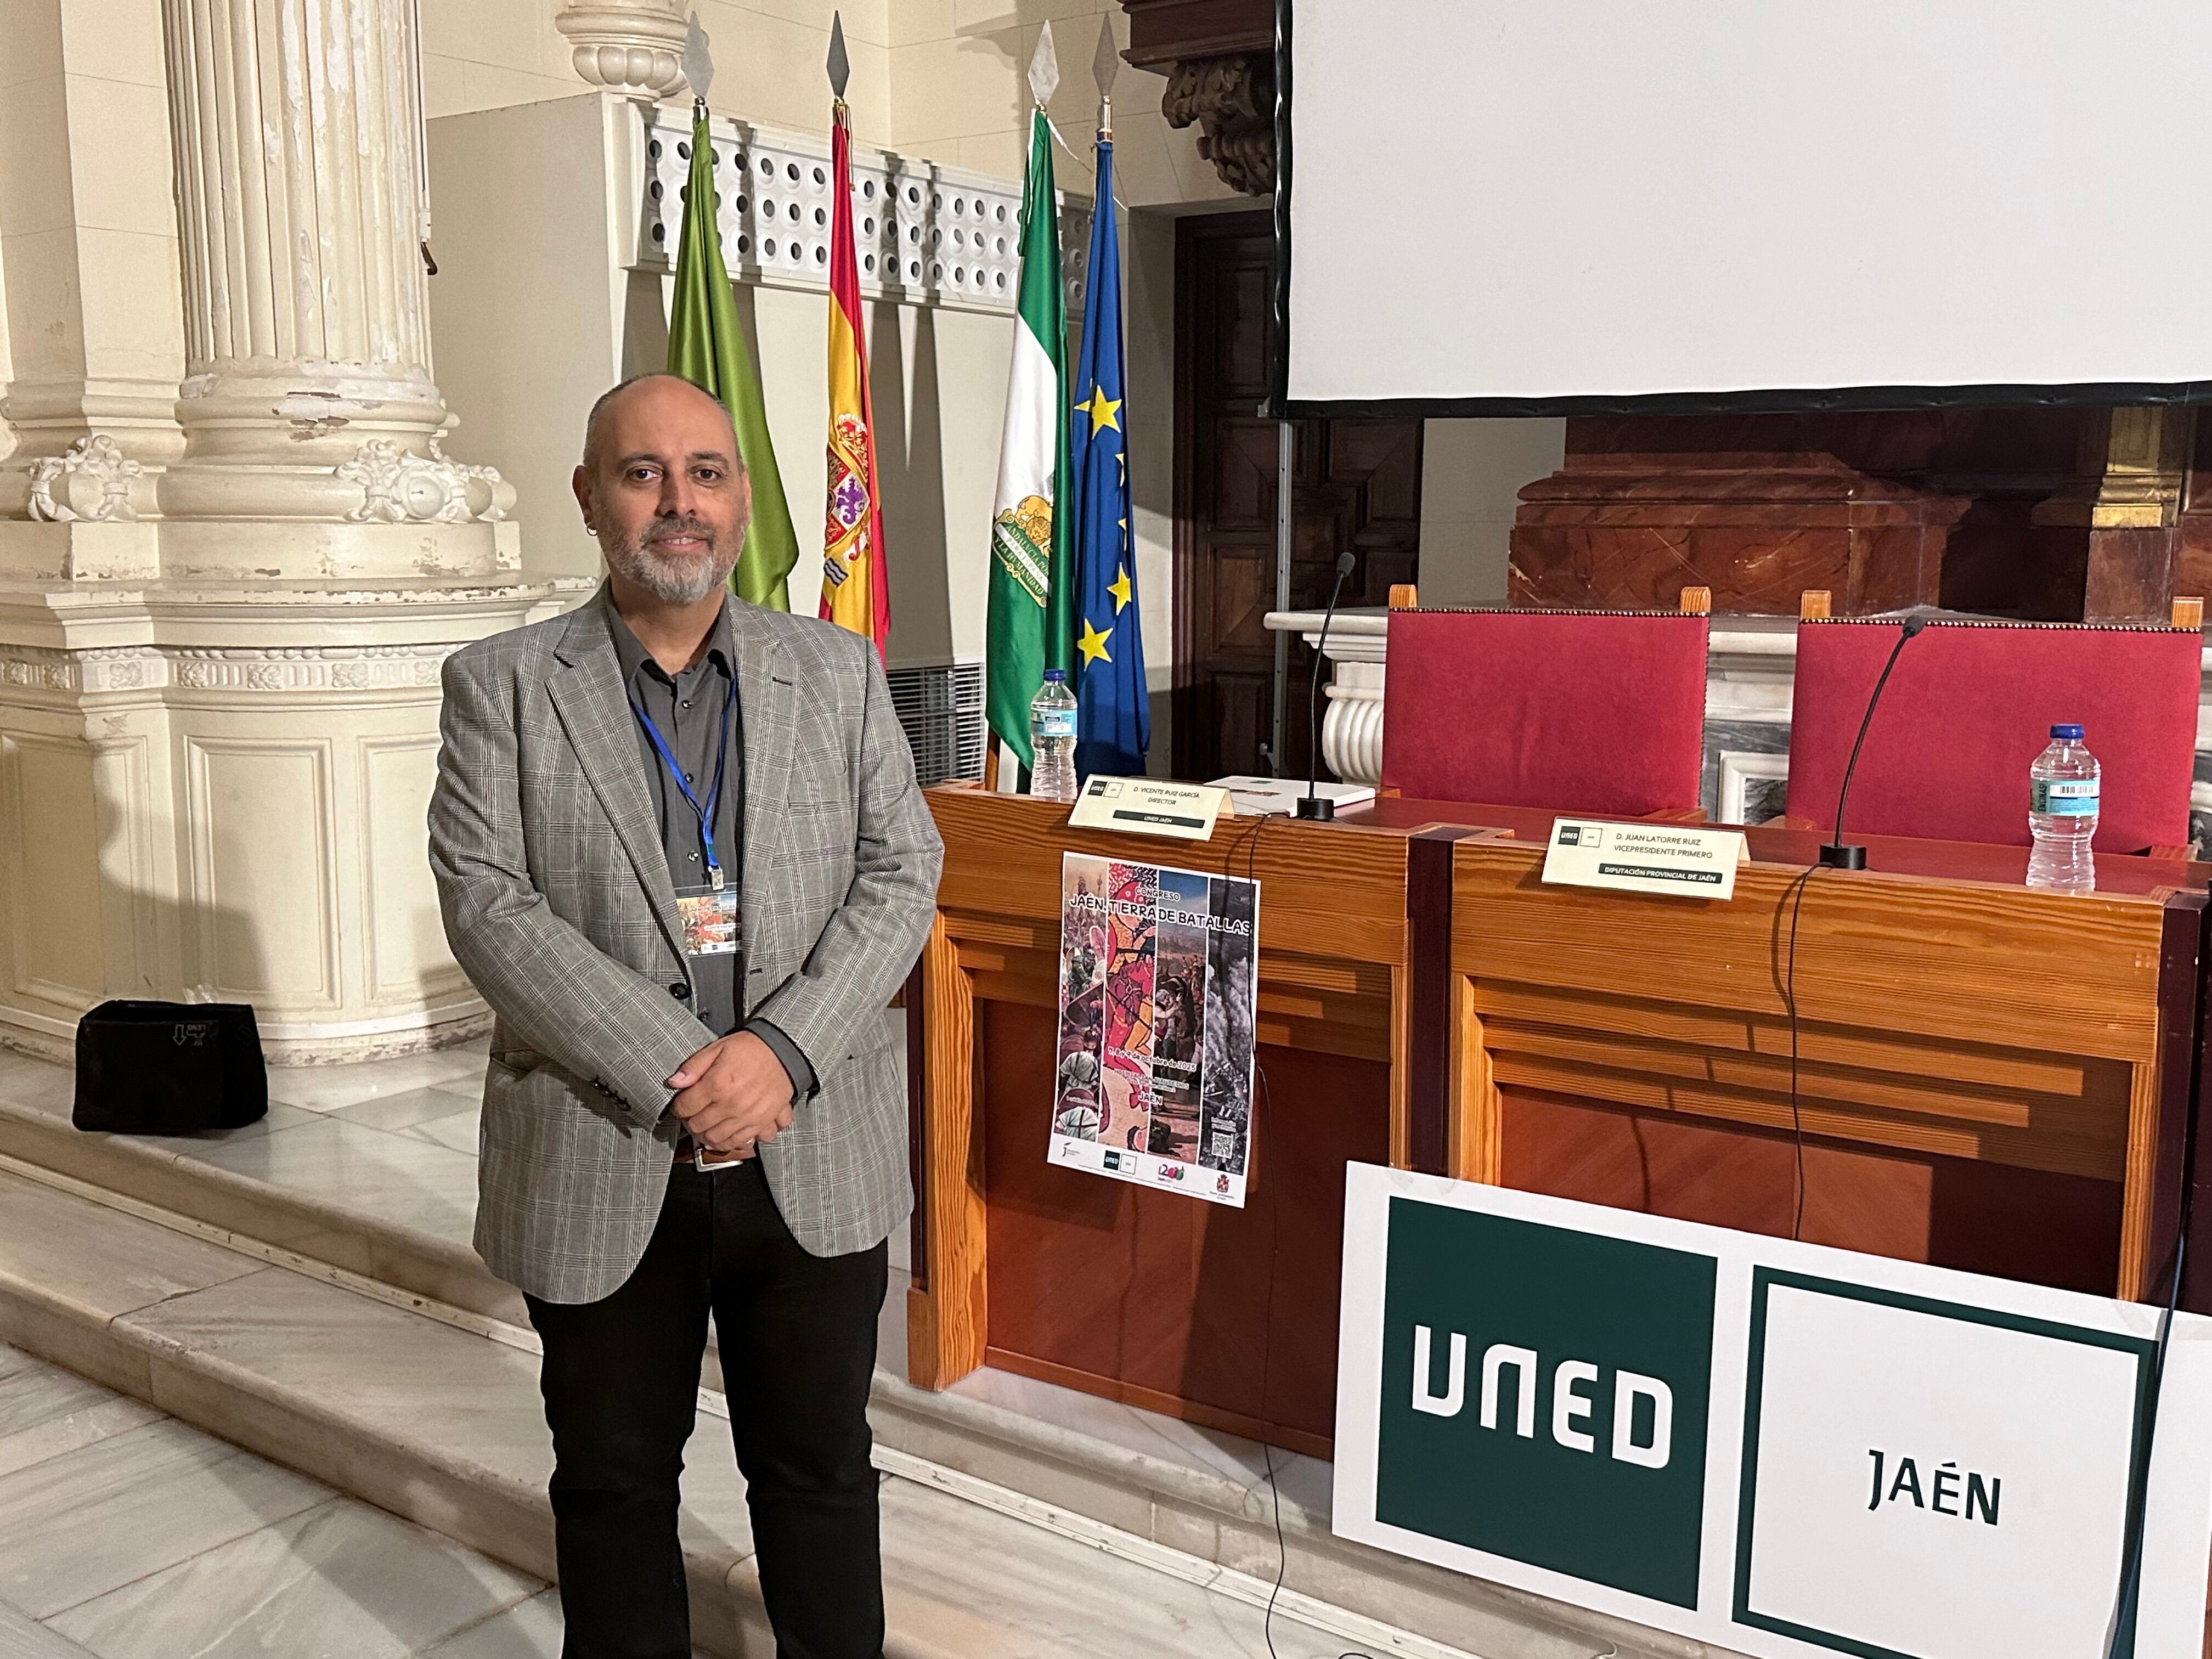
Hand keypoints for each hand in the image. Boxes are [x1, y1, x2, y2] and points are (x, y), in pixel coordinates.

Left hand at [668, 1031, 794, 1156]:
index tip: (682, 1103)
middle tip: (692, 1114)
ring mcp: (747, 1117)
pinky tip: (726, 1133)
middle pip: (697, 1127)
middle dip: (690, 1122)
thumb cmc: (751, 1049)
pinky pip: (740, 1143)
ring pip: (716, 1140)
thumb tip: (675, 1082)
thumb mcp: (718, 1048)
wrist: (784, 1052)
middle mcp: (731, 1105)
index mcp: (716, 1085)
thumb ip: (694, 1066)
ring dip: (706, 1135)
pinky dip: (730, 1142)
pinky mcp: (761, 1123)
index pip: (684, 1108)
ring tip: (707, 1125)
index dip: (678, 1106)